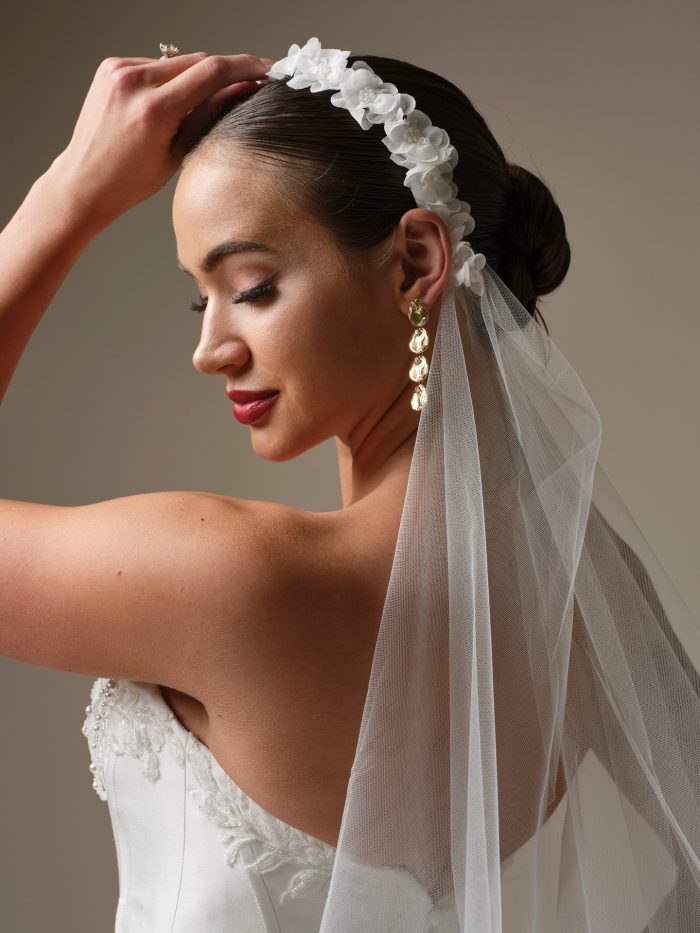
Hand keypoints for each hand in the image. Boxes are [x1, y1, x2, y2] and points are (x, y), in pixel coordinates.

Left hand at [50, 51, 273, 231]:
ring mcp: (119, 71)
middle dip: (224, 71)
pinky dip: (169, 78)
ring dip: (195, 76)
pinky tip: (167, 103)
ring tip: (196, 105)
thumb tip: (243, 88)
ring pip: (177, 62)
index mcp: (154, 110)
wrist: (84, 181)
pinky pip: (155, 65)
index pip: (211, 72)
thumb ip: (211, 113)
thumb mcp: (179, 152)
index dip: (244, 66)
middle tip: (246, 83)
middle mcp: (134, 82)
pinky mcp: (112, 67)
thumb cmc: (130, 180)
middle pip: (196, 60)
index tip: (265, 68)